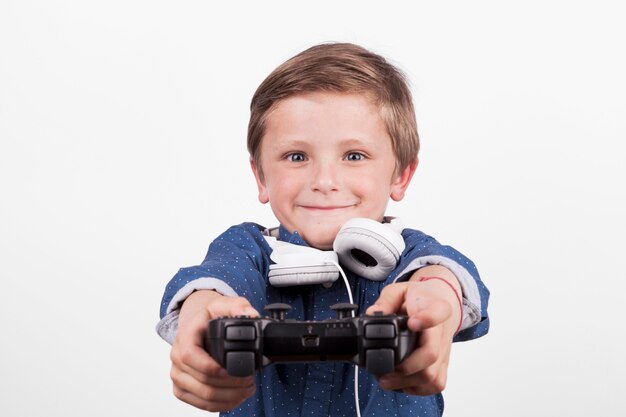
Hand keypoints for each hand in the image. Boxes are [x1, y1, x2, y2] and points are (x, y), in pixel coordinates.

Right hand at [169, 291, 259, 411]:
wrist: (199, 325)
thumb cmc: (209, 317)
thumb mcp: (223, 304)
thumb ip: (238, 305)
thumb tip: (250, 314)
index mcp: (184, 337)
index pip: (190, 357)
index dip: (213, 368)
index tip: (236, 370)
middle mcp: (177, 357)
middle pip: (202, 382)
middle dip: (231, 385)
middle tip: (250, 380)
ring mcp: (178, 375)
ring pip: (203, 396)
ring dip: (229, 397)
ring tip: (247, 389)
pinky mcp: (183, 389)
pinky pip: (201, 404)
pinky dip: (221, 405)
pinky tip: (236, 398)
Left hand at [366, 269, 461, 395]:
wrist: (439, 301)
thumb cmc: (418, 297)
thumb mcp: (399, 290)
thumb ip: (386, 300)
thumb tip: (372, 315)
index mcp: (435, 307)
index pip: (437, 313)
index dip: (426, 319)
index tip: (413, 323)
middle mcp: (443, 332)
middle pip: (431, 354)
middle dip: (406, 367)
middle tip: (384, 371)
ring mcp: (444, 351)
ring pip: (433, 376)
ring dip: (407, 383)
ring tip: (386, 380)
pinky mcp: (443, 364)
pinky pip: (436, 384)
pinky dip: (416, 389)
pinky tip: (400, 383)